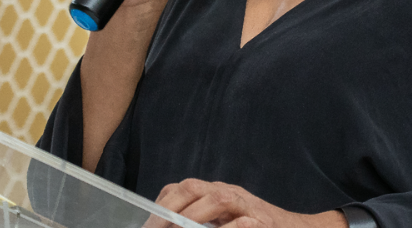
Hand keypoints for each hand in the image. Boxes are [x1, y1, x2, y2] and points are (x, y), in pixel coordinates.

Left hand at [153, 179, 347, 227]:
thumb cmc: (258, 226)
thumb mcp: (225, 220)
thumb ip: (203, 219)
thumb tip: (170, 225)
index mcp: (216, 192)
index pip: (181, 188)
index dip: (162, 203)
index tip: (148, 221)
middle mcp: (229, 193)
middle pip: (193, 188)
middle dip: (170, 207)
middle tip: (155, 227)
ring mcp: (247, 205)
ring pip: (217, 199)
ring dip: (194, 215)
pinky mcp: (263, 221)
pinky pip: (242, 222)